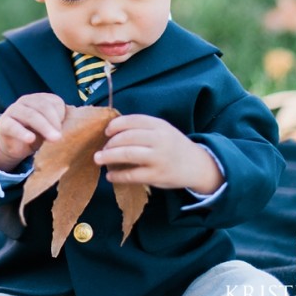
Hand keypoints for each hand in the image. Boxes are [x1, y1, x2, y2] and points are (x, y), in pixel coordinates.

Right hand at [0, 93, 65, 172]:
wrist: (16, 146)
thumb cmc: (37, 135)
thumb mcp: (50, 129)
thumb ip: (59, 126)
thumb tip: (73, 130)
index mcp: (41, 99)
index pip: (54, 102)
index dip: (62, 116)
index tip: (68, 130)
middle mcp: (27, 100)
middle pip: (43, 107)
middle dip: (54, 122)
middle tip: (61, 137)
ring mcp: (14, 109)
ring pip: (30, 115)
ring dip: (44, 127)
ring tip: (53, 139)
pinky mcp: (4, 122)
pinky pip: (13, 126)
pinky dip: (22, 133)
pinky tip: (30, 139)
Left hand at [94, 114, 223, 193]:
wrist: (197, 165)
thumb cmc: (173, 146)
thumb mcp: (163, 130)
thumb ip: (142, 128)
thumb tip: (111, 132)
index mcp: (160, 125)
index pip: (132, 120)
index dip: (115, 125)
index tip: (106, 132)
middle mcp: (159, 139)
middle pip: (127, 137)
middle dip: (110, 143)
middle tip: (101, 149)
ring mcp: (158, 158)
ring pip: (127, 154)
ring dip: (108, 156)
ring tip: (98, 159)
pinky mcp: (157, 175)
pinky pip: (131, 175)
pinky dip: (117, 175)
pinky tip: (111, 176)